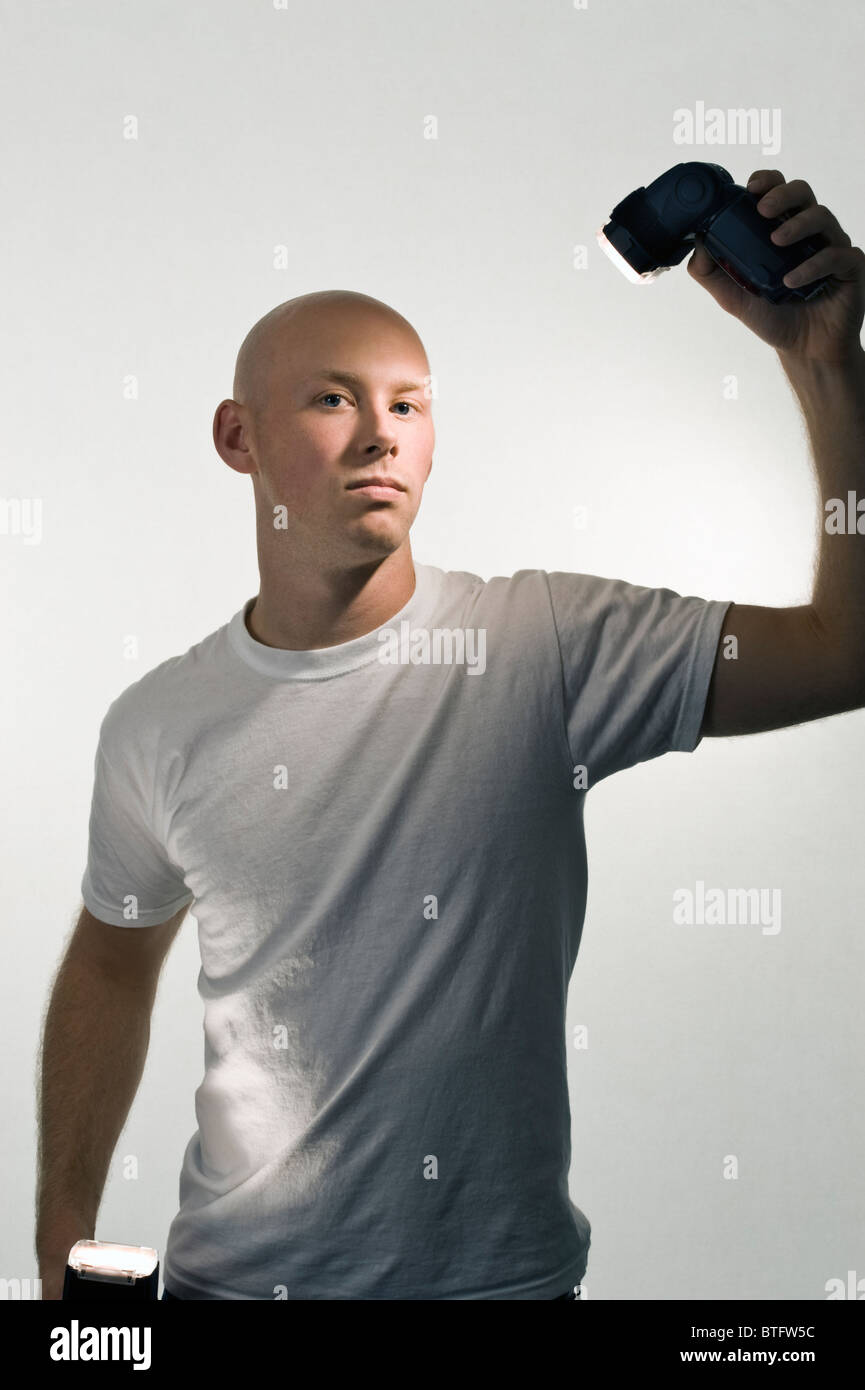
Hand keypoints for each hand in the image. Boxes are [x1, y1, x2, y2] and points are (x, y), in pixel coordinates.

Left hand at [687, 169, 864, 362]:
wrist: (804, 350)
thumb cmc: (772, 316)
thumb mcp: (731, 295)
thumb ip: (710, 270)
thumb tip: (696, 241)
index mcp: (782, 229)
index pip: (778, 190)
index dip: (767, 181)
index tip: (750, 188)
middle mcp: (808, 232)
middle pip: (802, 192)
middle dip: (782, 194)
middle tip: (763, 209)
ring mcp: (831, 246)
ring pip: (822, 216)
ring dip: (797, 225)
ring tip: (776, 242)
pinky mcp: (849, 266)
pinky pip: (836, 255)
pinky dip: (812, 265)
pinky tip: (792, 280)